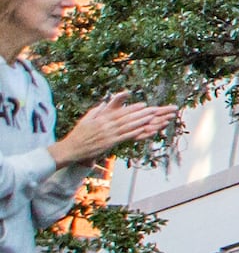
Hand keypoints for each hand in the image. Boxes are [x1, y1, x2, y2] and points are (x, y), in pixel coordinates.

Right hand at [49, 93, 169, 167]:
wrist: (71, 149)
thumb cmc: (78, 135)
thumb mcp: (85, 120)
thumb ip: (96, 111)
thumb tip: (103, 103)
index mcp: (102, 119)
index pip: (120, 112)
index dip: (133, 108)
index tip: (143, 105)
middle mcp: (106, 126)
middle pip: (127, 118)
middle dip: (141, 114)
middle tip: (154, 109)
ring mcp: (108, 135)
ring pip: (128, 127)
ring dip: (141, 122)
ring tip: (152, 118)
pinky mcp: (109, 144)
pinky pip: (124, 137)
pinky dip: (135, 133)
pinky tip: (143, 130)